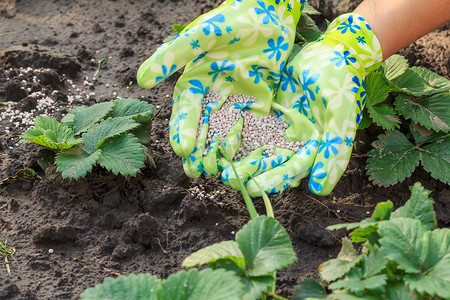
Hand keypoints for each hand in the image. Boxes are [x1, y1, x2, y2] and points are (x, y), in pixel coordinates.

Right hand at [137, 0, 304, 176]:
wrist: (270, 14)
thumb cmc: (232, 20)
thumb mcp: (201, 35)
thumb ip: (173, 55)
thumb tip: (141, 80)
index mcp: (194, 80)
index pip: (186, 109)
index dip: (183, 129)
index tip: (182, 149)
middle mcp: (212, 94)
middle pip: (202, 126)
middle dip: (198, 149)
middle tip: (194, 172)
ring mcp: (235, 101)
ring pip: (224, 131)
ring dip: (218, 152)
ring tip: (213, 172)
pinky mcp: (257, 104)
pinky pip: (250, 126)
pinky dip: (246, 143)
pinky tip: (241, 159)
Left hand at [222, 13, 382, 195]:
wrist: (329, 52)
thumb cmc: (338, 82)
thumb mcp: (339, 114)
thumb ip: (335, 150)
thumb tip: (320, 191)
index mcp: (315, 148)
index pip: (291, 171)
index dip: (271, 180)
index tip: (250, 187)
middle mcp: (297, 143)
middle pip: (271, 164)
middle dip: (250, 173)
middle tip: (227, 179)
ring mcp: (282, 129)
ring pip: (258, 149)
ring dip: (240, 158)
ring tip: (219, 165)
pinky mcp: (269, 115)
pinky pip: (252, 128)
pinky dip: (238, 135)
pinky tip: (220, 140)